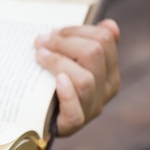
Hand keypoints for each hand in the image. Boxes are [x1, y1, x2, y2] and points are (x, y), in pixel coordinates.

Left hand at [35, 19, 120, 135]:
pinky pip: (75, 111)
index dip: (77, 31)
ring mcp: (92, 108)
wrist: (40, 118)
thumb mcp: (73, 62)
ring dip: (58, 62)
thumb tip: (109, 25)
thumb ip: (87, 44)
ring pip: (84, 79)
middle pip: (94, 54)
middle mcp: (107, 89)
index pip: (104, 40)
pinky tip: (57, 81)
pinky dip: (66, 94)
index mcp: (110, 70)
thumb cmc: (55, 84)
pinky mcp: (74, 125)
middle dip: (64, 43)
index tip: (53, 32)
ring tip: (39, 56)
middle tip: (41, 42)